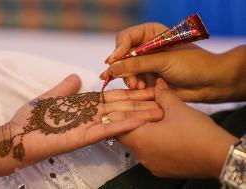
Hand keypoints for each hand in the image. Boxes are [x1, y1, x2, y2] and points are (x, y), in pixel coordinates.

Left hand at [0, 74, 162, 175]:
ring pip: (118, 119)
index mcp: (84, 106)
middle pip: (121, 108)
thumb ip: (65, 88)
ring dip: (140, 115)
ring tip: (160, 112)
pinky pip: (107, 130)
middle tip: (164, 102)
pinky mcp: (84, 138)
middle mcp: (90, 117)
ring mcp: (89, 127)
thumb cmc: (31, 119)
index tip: (147, 89)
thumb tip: (77, 75)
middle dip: (142, 104)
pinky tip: (140, 120)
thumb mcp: (50, 97)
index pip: (112, 98)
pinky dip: (124, 125)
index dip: (130, 93)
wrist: (17, 139)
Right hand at [100, 23, 245, 101]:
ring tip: (137, 87)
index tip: (113, 62)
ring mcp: (146, 64)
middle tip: (129, 80)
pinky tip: (140, 90)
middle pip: (122, 56)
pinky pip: (133, 82)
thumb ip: (137, 64)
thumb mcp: (163, 61)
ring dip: (129, 79)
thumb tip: (112, 67)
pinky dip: (134, 87)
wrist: (209, 82)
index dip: (118, 49)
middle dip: (123, 68)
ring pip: (125, 71)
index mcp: (151, 34)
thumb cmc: (192, 64)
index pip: (125, 37)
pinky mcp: (148, 79)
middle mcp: (146, 48)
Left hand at [118, 78, 237, 177]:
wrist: (219, 155)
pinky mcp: (163, 170)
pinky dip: (153, 145)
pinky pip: (151, 156)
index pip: (118, 128)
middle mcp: (142, 155)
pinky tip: (163, 136)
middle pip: (129, 137)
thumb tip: (158, 85)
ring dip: (144, 135)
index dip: (119, 118)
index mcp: (141, 139)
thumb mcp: (177, 108)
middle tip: (138, 113)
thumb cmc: (196, 133)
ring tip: (153, 123)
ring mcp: (152, 165)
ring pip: (140, 147)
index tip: (121, 110)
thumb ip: (163, 95)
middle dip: (132, 124)